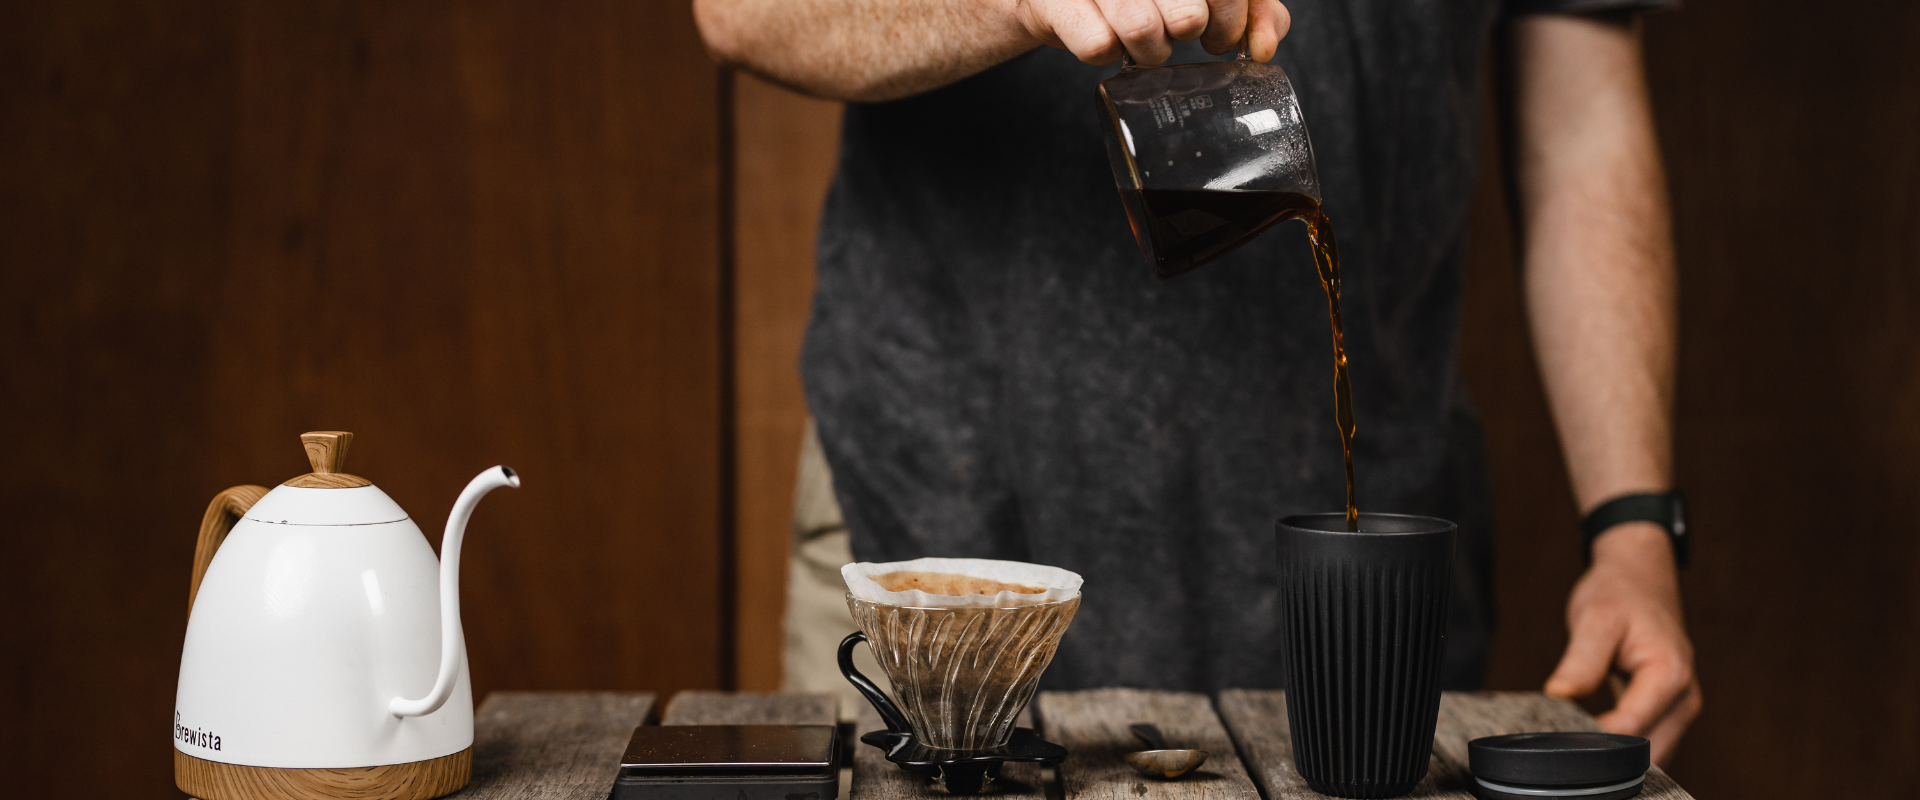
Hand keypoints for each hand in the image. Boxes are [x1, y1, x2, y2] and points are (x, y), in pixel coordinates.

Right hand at [1010, 0, 1289, 66]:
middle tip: (1179, 31)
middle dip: (1192, 36)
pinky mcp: (1056, 2)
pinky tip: (1107, 36)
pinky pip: (1098, 48)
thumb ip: (1251, 9)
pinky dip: (1108, 54)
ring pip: (1142, 32)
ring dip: (1149, 50)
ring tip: (1144, 37)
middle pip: (1189, 17)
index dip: (1233, 22)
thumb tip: (1263, 47)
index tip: (1221, 35)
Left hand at [1545, 522, 1701, 764]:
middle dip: (1606, 754)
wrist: (1639, 577)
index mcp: (1670, 674)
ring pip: (1650, 753)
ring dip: (1614, 753)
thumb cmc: (1618, 594)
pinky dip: (1621, 746)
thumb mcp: (1594, 620)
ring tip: (1574, 736)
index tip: (1559, 735)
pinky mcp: (1667, 711)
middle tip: (1562, 740)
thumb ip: (1581, 662)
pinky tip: (1590, 736)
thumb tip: (1557, 697)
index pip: (1632, 729)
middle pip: (1646, 751)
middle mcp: (1683, 697)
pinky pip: (1647, 742)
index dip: (1594, 739)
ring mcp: (1679, 707)